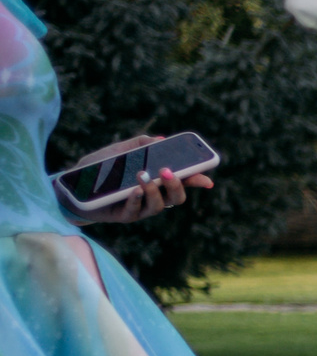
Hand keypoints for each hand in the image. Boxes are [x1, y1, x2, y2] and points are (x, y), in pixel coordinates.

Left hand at [63, 137, 211, 223]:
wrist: (72, 185)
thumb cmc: (99, 168)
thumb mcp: (120, 150)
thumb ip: (140, 144)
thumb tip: (160, 139)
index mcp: (156, 182)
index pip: (182, 181)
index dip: (196, 180)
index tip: (206, 178)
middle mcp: (152, 197)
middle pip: (177, 198)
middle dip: (177, 185)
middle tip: (167, 171)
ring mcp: (140, 208)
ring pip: (160, 206)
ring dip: (155, 191)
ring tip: (143, 176)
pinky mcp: (124, 216)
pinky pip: (137, 211)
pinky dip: (138, 200)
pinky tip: (135, 190)